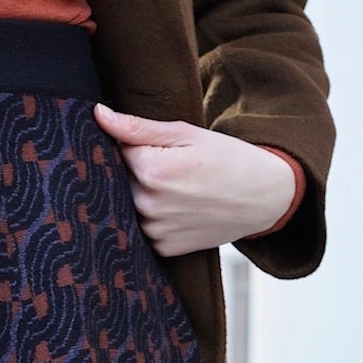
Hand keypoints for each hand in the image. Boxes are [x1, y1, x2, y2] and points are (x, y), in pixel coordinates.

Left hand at [93, 105, 296, 256]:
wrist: (263, 197)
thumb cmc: (227, 159)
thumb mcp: (185, 133)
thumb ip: (138, 127)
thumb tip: (99, 114)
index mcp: (152, 171)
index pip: (115, 151)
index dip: (129, 144)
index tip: (150, 144)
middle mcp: (148, 205)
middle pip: (119, 181)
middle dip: (132, 171)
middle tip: (166, 166)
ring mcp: (155, 231)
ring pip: (128, 205)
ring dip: (141, 195)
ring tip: (174, 187)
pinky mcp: (163, 248)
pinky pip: (142, 228)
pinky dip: (152, 217)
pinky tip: (175, 208)